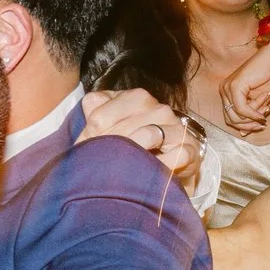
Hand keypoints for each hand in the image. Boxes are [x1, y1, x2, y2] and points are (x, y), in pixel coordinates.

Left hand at [79, 89, 199, 189]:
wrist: (169, 163)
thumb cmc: (133, 146)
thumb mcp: (109, 131)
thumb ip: (92, 128)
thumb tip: (80, 142)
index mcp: (134, 97)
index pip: (99, 116)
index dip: (89, 138)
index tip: (88, 152)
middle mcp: (156, 107)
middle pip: (121, 129)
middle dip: (107, 151)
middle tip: (102, 167)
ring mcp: (174, 125)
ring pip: (147, 136)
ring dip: (132, 157)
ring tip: (124, 170)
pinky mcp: (189, 147)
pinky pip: (173, 155)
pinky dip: (160, 166)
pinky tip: (150, 172)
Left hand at [218, 42, 269, 135]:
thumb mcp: (260, 102)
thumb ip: (251, 115)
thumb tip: (243, 134)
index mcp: (227, 93)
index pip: (230, 117)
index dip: (246, 125)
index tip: (261, 124)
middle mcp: (223, 90)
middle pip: (230, 119)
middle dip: (248, 125)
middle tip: (263, 122)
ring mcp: (227, 88)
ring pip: (236, 116)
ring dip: (253, 117)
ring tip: (266, 108)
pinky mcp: (234, 87)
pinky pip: (241, 109)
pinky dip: (253, 113)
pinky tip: (264, 110)